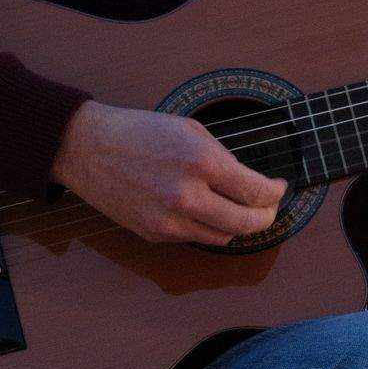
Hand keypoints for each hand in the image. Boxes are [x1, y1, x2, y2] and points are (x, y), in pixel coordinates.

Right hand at [49, 100, 287, 243]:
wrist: (89, 149)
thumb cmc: (141, 132)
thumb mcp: (193, 131)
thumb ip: (224, 158)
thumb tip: (251, 181)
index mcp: (202, 163)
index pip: (256, 192)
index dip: (274, 193)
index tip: (279, 187)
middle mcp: (187, 197)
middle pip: (246, 223)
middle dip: (266, 217)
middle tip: (269, 207)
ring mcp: (168, 221)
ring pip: (223, 237)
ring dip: (239, 226)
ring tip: (244, 211)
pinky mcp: (153, 234)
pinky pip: (195, 237)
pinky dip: (210, 228)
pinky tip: (212, 212)